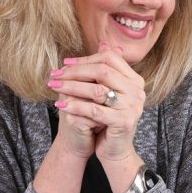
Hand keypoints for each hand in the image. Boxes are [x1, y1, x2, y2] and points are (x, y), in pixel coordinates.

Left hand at [50, 43, 145, 162]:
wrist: (116, 150)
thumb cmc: (108, 120)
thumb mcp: (108, 92)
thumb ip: (106, 70)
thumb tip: (103, 42)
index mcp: (135, 81)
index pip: (110, 59)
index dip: (86, 58)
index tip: (66, 64)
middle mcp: (137, 92)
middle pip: (103, 71)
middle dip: (75, 71)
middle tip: (55, 75)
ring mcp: (132, 107)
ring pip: (96, 90)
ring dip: (71, 87)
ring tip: (54, 87)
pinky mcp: (123, 122)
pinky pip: (94, 110)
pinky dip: (75, 106)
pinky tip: (60, 106)